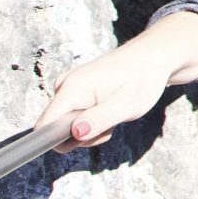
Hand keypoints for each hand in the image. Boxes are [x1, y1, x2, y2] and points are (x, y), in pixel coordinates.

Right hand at [35, 11, 197, 150]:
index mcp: (72, 88)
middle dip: (83, 135)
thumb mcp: (126, 104)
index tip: (85, 138)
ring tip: (113, 113)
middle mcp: (64, 86)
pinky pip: (74, 116)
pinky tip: (109, 109)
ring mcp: (68, 87)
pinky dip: (92, 119)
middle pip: (56, 129)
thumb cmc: (143, 79)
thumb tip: (76, 133)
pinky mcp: (74, 90)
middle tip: (110, 123)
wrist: (153, 58)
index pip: (44, 126)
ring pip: (67, 124)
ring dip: (90, 128)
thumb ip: (99, 119)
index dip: (57, 140)